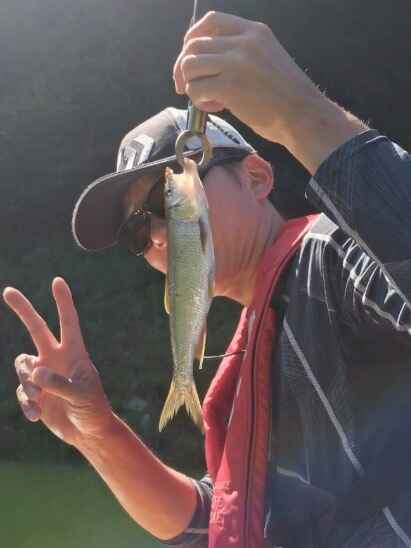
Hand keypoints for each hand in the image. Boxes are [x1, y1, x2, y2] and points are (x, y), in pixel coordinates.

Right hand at [3, 277, 113, 447]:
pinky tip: (37, 416)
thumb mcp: (81, 396)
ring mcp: (44, 374)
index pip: (68, 323)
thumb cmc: (92, 409)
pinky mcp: (35, 392)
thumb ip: (59, 383)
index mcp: (74, 353)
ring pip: (22, 365)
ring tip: (38, 397)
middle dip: (23, 310)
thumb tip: (35, 370)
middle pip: (36, 328)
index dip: (63, 302)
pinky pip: (22, 392)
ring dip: (26, 382)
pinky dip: (26, 403)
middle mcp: (56, 358)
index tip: (57, 281)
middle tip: (8, 290)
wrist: (88, 432)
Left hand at [173, 11, 320, 144]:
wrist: (303, 116)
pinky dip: (197, 100)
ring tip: (207, 98)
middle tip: (186, 86)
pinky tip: (214, 107)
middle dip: (183, 67)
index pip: (210, 21)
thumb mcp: (267, 58)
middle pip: (193, 44)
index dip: (192, 39)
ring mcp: (236, 63)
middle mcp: (243, 42)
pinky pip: (196, 88)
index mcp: (254, 31)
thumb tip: (206, 63)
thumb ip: (241, 53)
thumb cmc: (285, 96)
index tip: (190, 59)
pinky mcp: (230, 86)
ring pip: (190, 65)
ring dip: (191, 84)